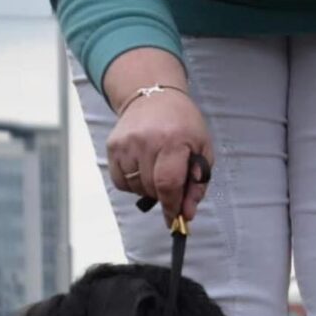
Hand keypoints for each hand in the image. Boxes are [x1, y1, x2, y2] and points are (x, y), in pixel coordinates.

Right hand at [106, 91, 213, 225]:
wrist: (154, 96)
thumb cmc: (183, 125)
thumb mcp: (202, 151)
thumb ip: (197, 185)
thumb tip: (187, 214)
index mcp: (172, 141)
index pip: (168, 183)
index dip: (172, 206)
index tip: (175, 219)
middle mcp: (145, 141)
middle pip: (152, 188)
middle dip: (164, 196)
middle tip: (172, 185)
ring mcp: (126, 143)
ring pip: (136, 187)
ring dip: (149, 189)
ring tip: (158, 170)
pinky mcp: (113, 146)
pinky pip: (121, 181)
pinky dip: (133, 184)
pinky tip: (143, 169)